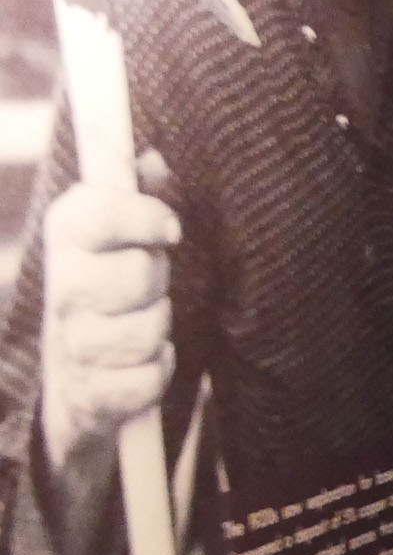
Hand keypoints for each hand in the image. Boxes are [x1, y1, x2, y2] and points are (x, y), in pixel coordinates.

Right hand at [40, 150, 179, 471]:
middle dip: (157, 281)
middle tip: (147, 286)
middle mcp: (61, 292)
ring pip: (147, 330)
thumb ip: (138, 196)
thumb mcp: (121, 241)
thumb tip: (151, 158)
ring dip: (159, 330)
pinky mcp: (88, 396)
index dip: (141, 216)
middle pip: (136, 274)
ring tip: (144, 325)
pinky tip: (141, 365)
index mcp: (66, 242)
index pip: (93, 213)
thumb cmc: (110, 294)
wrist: (76, 385)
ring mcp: (70, 346)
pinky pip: (147, 379)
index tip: (170, 229)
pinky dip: (158, 373)